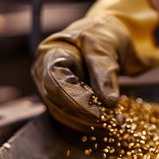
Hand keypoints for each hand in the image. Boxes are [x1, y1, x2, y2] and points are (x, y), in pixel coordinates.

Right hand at [31, 0, 158, 131]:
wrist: (104, 39)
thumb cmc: (101, 35)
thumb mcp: (106, 46)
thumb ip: (105, 72)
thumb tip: (109, 102)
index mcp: (50, 54)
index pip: (55, 83)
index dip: (75, 101)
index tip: (100, 113)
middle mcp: (44, 74)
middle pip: (57, 103)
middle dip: (85, 115)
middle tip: (112, 120)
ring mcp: (50, 89)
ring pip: (64, 115)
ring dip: (89, 123)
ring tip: (114, 121)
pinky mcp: (61, 101)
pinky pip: (72, 117)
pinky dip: (90, 123)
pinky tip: (109, 122)